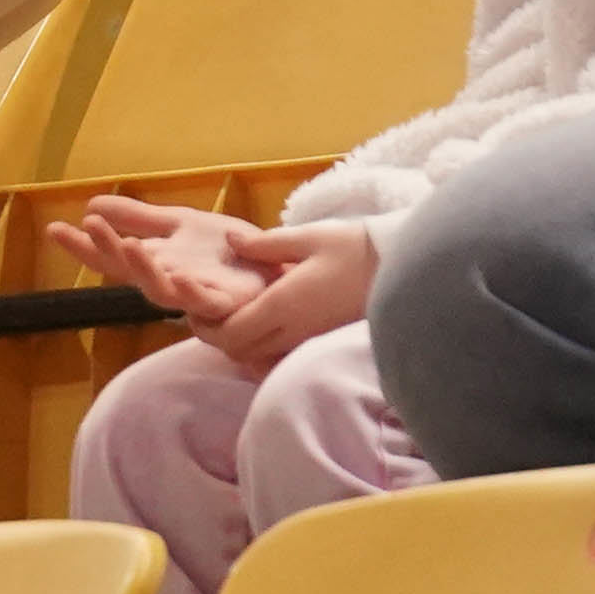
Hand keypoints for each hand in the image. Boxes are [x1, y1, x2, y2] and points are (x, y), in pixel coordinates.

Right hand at [41, 195, 281, 326]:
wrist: (276, 269)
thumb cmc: (228, 254)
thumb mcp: (178, 224)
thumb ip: (137, 218)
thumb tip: (90, 203)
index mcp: (157, 262)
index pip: (112, 257)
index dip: (85, 246)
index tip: (55, 229)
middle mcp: (170, 282)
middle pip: (131, 272)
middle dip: (109, 252)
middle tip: (90, 228)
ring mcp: (197, 297)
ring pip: (162, 292)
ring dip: (144, 270)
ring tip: (128, 246)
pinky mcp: (228, 305)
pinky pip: (207, 304)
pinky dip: (191, 293)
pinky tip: (180, 277)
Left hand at [196, 219, 374, 374]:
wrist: (402, 267)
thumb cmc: (355, 248)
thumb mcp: (307, 237)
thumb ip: (265, 245)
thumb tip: (230, 243)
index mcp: (283, 305)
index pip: (230, 334)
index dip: (205, 328)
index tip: (192, 309)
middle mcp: (293, 330)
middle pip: (239, 352)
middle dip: (217, 337)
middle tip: (206, 312)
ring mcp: (308, 339)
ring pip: (259, 356)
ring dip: (240, 342)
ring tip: (232, 314)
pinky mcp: (320, 340)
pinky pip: (279, 353)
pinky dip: (262, 344)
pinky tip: (264, 320)